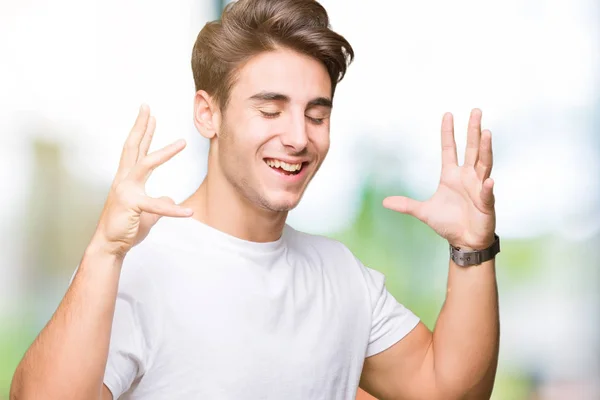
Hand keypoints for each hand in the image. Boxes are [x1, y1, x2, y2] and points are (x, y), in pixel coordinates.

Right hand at [91, 105, 192, 257]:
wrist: (110, 245)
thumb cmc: (125, 227)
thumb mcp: (147, 213)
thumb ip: (158, 202)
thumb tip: (169, 197)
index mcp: (127, 179)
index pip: (135, 149)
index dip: (143, 132)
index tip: (150, 116)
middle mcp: (124, 180)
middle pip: (133, 146)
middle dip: (141, 126)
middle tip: (147, 107)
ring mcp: (126, 190)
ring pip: (146, 164)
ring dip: (165, 152)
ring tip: (183, 142)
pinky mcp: (132, 205)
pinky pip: (157, 206)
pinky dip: (174, 210)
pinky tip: (188, 212)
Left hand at [383, 109, 495, 249]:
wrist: (464, 242)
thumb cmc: (448, 223)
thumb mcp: (423, 212)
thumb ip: (407, 205)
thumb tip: (384, 202)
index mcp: (451, 175)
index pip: (449, 149)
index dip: (448, 133)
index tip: (448, 114)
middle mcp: (467, 177)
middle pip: (471, 149)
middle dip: (473, 130)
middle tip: (475, 111)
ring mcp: (479, 188)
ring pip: (483, 164)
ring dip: (485, 149)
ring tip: (486, 132)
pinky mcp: (486, 203)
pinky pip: (487, 192)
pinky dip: (487, 187)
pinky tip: (488, 180)